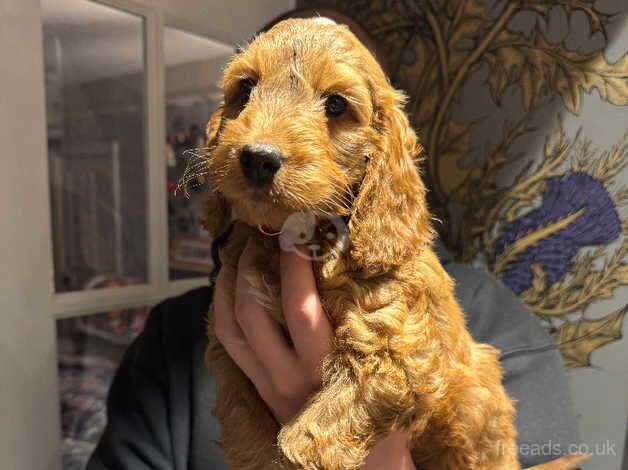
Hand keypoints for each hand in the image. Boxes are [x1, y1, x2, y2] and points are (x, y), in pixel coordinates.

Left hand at [214, 237, 415, 468]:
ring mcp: (267, 384)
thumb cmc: (384, 419)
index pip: (300, 307)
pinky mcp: (258, 390)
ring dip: (229, 285)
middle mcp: (288, 376)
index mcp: (326, 368)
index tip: (297, 230)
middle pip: (254, 312)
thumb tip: (378, 272)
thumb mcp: (389, 373)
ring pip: (231, 327)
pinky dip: (224, 311)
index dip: (294, 264)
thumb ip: (376, 328)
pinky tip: (231, 287)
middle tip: (261, 234)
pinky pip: (230, 345)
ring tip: (239, 253)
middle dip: (252, 266)